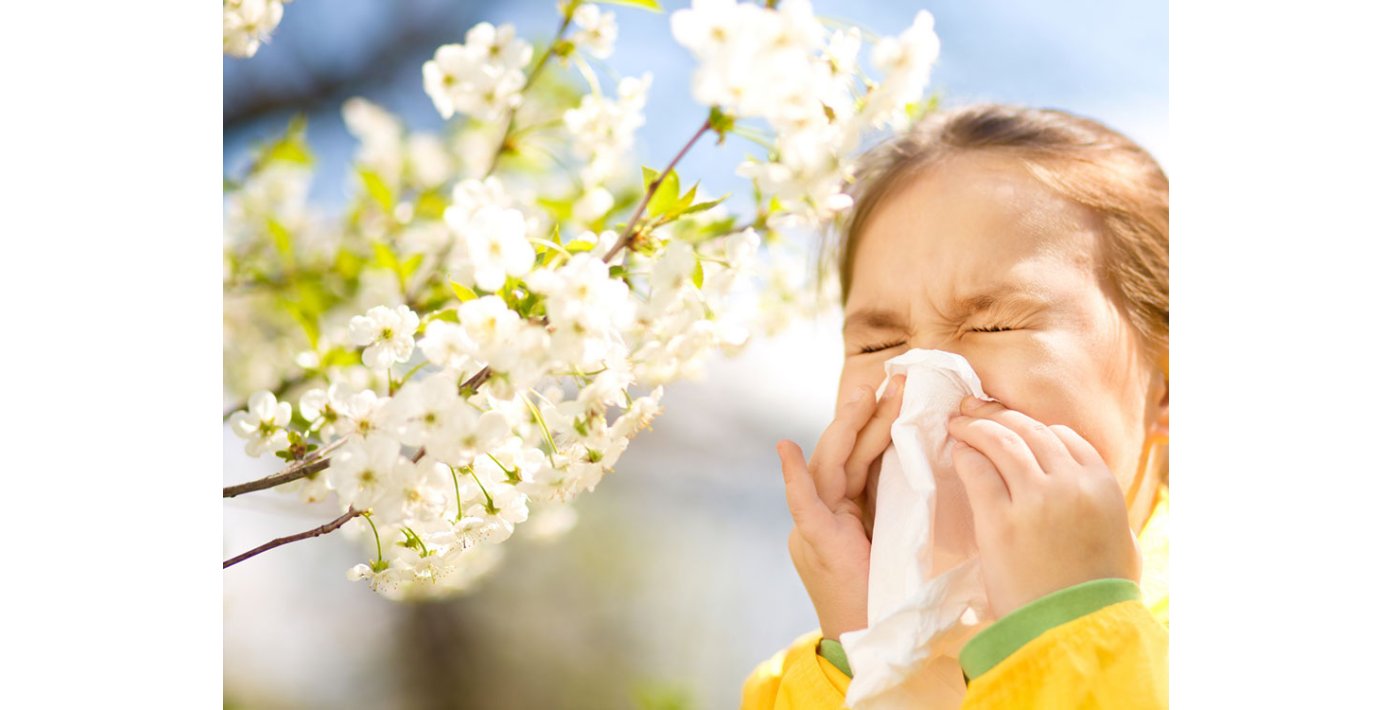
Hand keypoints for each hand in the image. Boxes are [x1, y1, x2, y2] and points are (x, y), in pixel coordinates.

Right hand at [776, 374, 905, 640]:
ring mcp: (816, 526)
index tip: (900, 394)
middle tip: (893, 381)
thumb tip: (940, 464)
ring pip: (830, 466)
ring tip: (866, 394)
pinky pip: (802, 503)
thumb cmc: (893, 595)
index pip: (861, 459)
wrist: (871, 641)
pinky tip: (787, 449)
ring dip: (847, 427)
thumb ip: (905, 504)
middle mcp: (826, 513)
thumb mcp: (902, 538)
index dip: (877, 426)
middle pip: (846, 454)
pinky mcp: (816, 541)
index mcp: (846, 511)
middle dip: (868, 416)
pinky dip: (794, 476)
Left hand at [947, 396, 1141, 618]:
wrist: (1074, 633)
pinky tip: (957, 452)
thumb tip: (1091, 496)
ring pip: (1002, 441)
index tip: (1013, 425)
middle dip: (998, 416)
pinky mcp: (1000, 521)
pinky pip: (978, 472)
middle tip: (974, 410)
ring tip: (958, 422)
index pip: (1063, 437)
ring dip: (976, 426)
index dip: (1033, 427)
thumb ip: (1105, 512)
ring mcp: (1035, 499)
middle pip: (1029, 431)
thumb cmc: (1099, 598)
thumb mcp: (1121, 545)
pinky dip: (966, 455)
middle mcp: (1071, 484)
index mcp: (1103, 486)